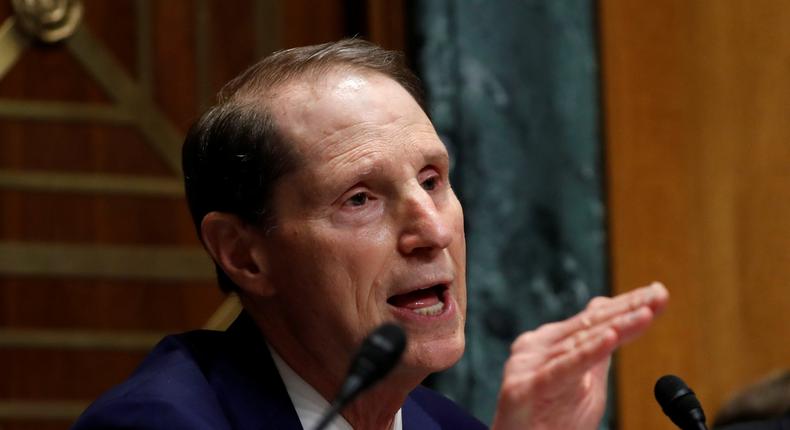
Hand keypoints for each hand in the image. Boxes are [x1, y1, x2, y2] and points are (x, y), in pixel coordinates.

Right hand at [490, 282, 668, 429]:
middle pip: (590, 324)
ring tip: (645, 313)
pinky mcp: (524, 388)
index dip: (627, 303)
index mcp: (551, 341)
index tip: (659, 292)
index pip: (594, 317)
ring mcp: (528, 364)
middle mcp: (536, 346)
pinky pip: (563, 369)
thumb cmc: (551, 421)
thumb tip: (611, 319)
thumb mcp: (585, 383)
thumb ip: (597, 351)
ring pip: (580, 343)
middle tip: (659, 295)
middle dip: (628, 308)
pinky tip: (610, 338)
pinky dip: (588, 353)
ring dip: (617, 327)